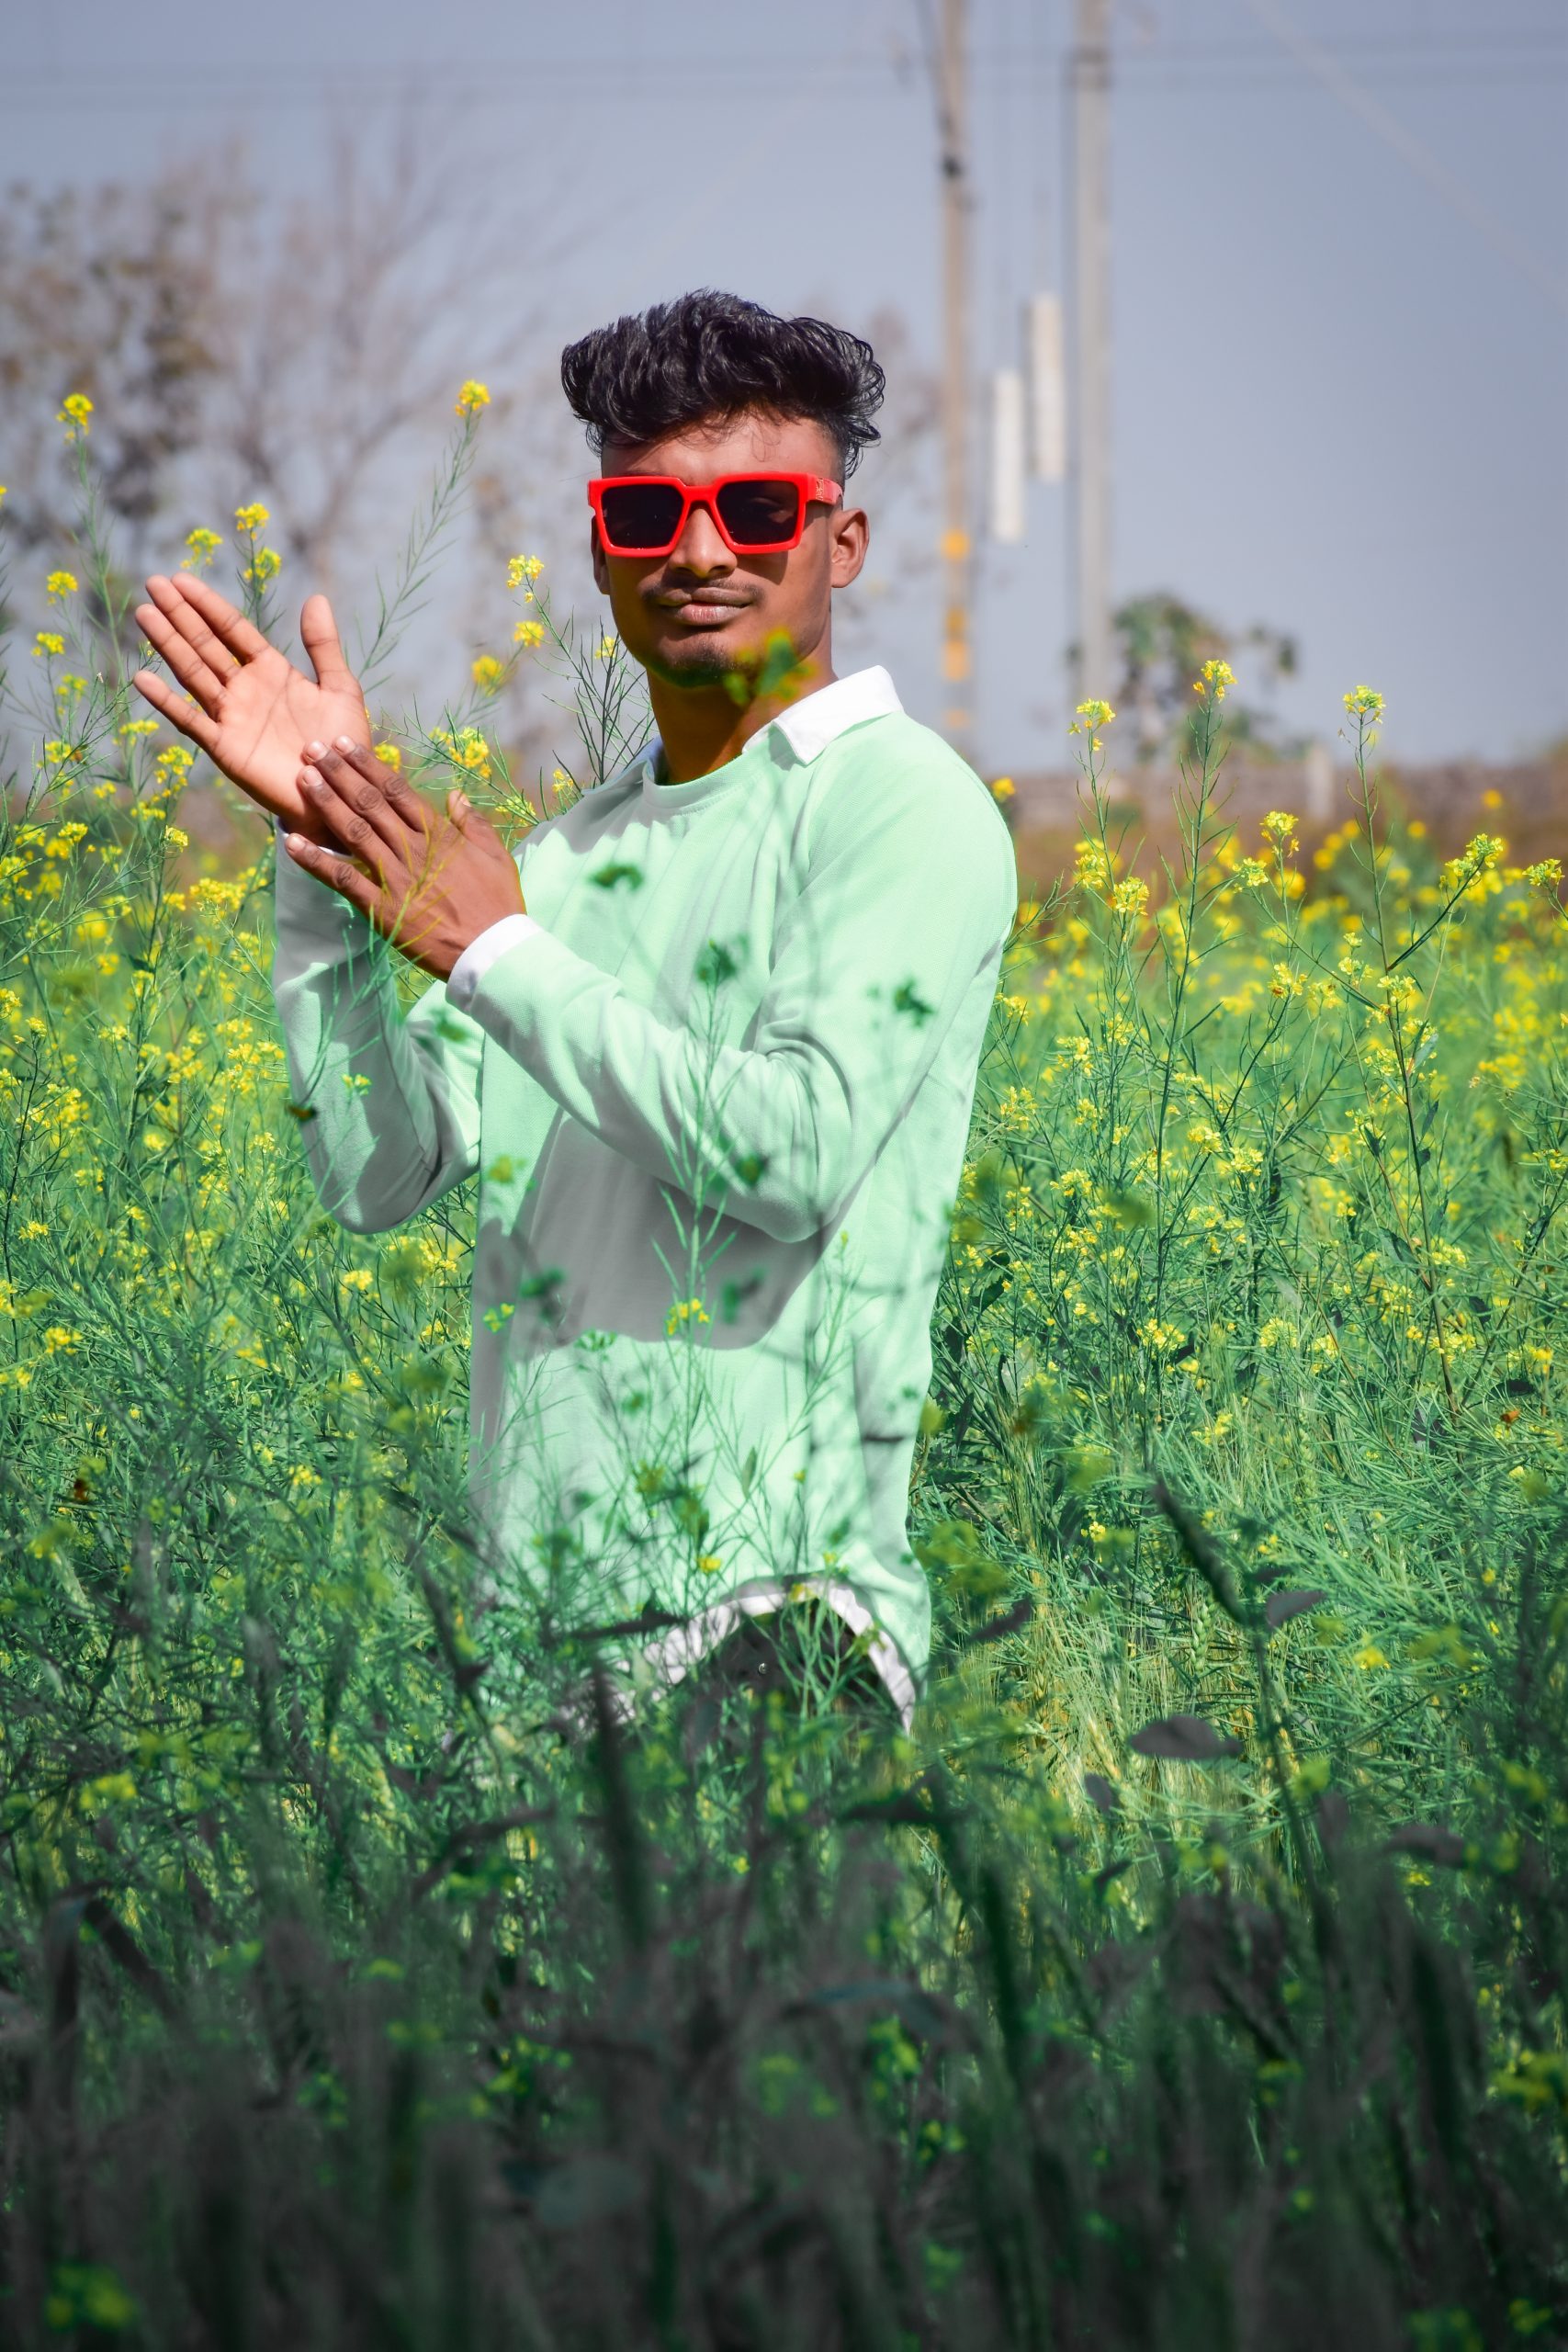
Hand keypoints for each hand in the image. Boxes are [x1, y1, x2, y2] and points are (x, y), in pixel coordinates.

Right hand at [131, 576, 370, 844]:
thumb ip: (324, 646)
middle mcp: (245, 690)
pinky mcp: (225, 748)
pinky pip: (192, 721)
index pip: (233, 630)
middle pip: (206, 644)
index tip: (181, 579)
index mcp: (271, 671)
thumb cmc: (343, 744)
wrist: (342, 792)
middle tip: (153, 583)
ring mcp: (232, 717)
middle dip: (180, 614)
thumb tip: (315, 598)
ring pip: (194, 673)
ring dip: (169, 644)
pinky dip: (168, 701)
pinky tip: (144, 679)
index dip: (208, 605)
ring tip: (145, 614)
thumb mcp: (340, 688)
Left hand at [282, 737, 526, 981]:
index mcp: (439, 834)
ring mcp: (396, 878)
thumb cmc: (499, 904)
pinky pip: (343, 880)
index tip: (345, 745)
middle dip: (338, 773)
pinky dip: (317, 861)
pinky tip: (292, 842)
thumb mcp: (496, 855)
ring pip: (354, 832)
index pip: (396, 790)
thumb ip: (473, 822)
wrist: (493, 950)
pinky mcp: (383, 908)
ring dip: (326, 803)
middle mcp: (413, 849)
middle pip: (369, 803)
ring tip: (302, 778)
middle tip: (311, 748)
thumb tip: (455, 794)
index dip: (368, 765)